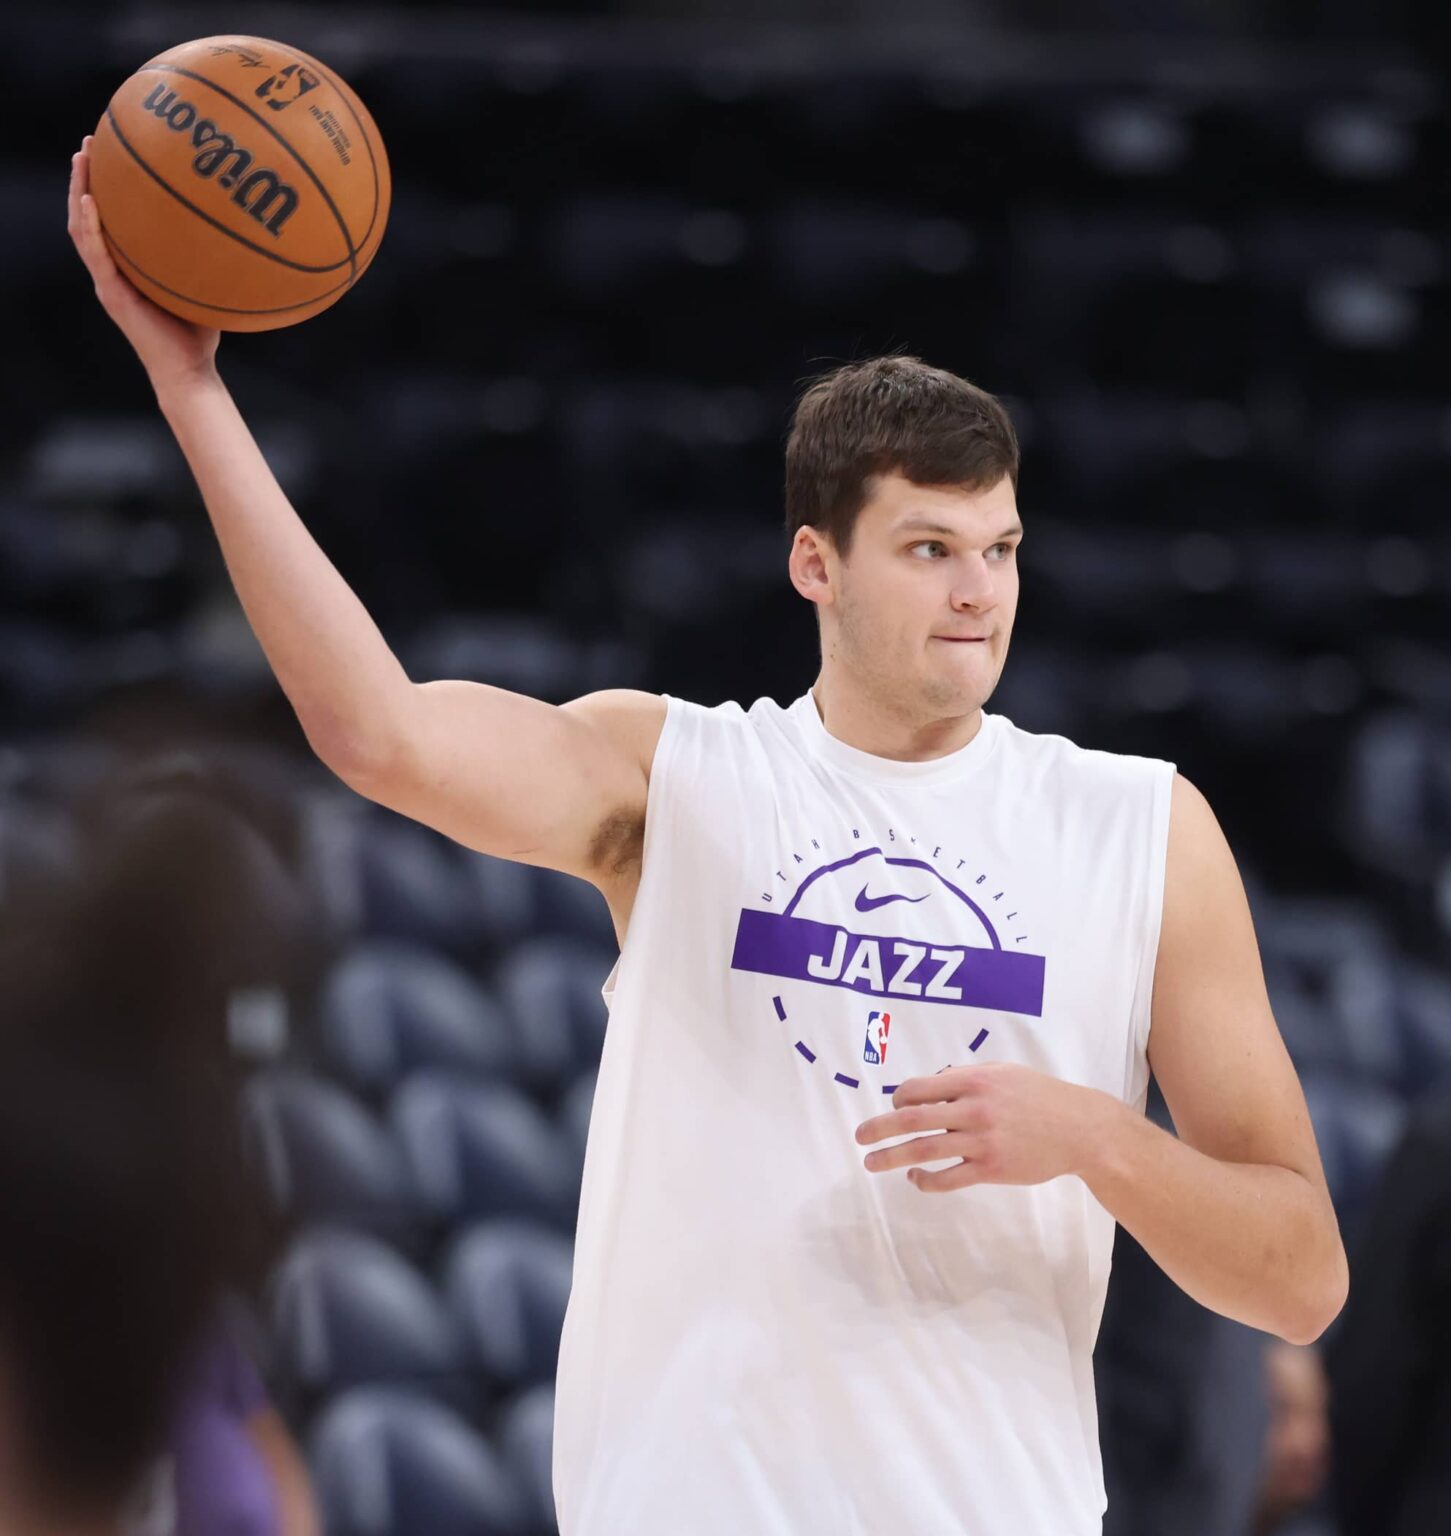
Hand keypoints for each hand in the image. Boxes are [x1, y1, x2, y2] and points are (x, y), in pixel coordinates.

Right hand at [67, 135, 220, 388]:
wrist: (190, 371)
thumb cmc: (201, 331)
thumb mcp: (205, 284)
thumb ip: (211, 257)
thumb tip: (243, 223)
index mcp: (129, 265)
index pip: (112, 218)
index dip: (108, 186)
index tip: (113, 150)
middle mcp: (113, 269)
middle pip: (89, 213)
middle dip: (86, 176)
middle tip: (90, 140)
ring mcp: (108, 280)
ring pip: (82, 227)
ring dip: (79, 190)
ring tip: (81, 157)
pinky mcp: (111, 294)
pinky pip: (95, 253)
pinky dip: (90, 225)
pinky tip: (90, 199)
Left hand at [855, 1061, 1108, 1193]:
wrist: (1080, 1129)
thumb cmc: (1038, 1096)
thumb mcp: (1003, 1073)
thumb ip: (966, 1078)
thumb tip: (929, 1089)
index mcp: (974, 1080)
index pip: (919, 1089)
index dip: (899, 1098)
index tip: (894, 1105)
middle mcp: (974, 1109)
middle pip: (912, 1119)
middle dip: (880, 1128)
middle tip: (859, 1137)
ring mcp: (982, 1141)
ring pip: (925, 1150)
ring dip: (892, 1157)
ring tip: (872, 1163)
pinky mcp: (991, 1169)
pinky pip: (949, 1178)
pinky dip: (926, 1180)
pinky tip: (916, 1178)